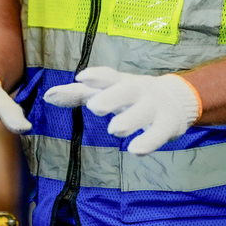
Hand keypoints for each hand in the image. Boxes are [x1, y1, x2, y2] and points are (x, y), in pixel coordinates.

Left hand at [42, 68, 200, 154]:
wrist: (177, 98)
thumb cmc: (131, 95)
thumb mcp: (107, 91)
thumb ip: (78, 94)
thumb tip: (47, 96)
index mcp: (121, 82)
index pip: (109, 75)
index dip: (97, 76)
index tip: (81, 77)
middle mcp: (138, 91)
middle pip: (126, 90)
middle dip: (111, 97)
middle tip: (94, 107)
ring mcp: (153, 107)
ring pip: (142, 112)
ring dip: (128, 120)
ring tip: (113, 129)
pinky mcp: (166, 125)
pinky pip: (157, 134)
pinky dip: (147, 142)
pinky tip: (134, 150)